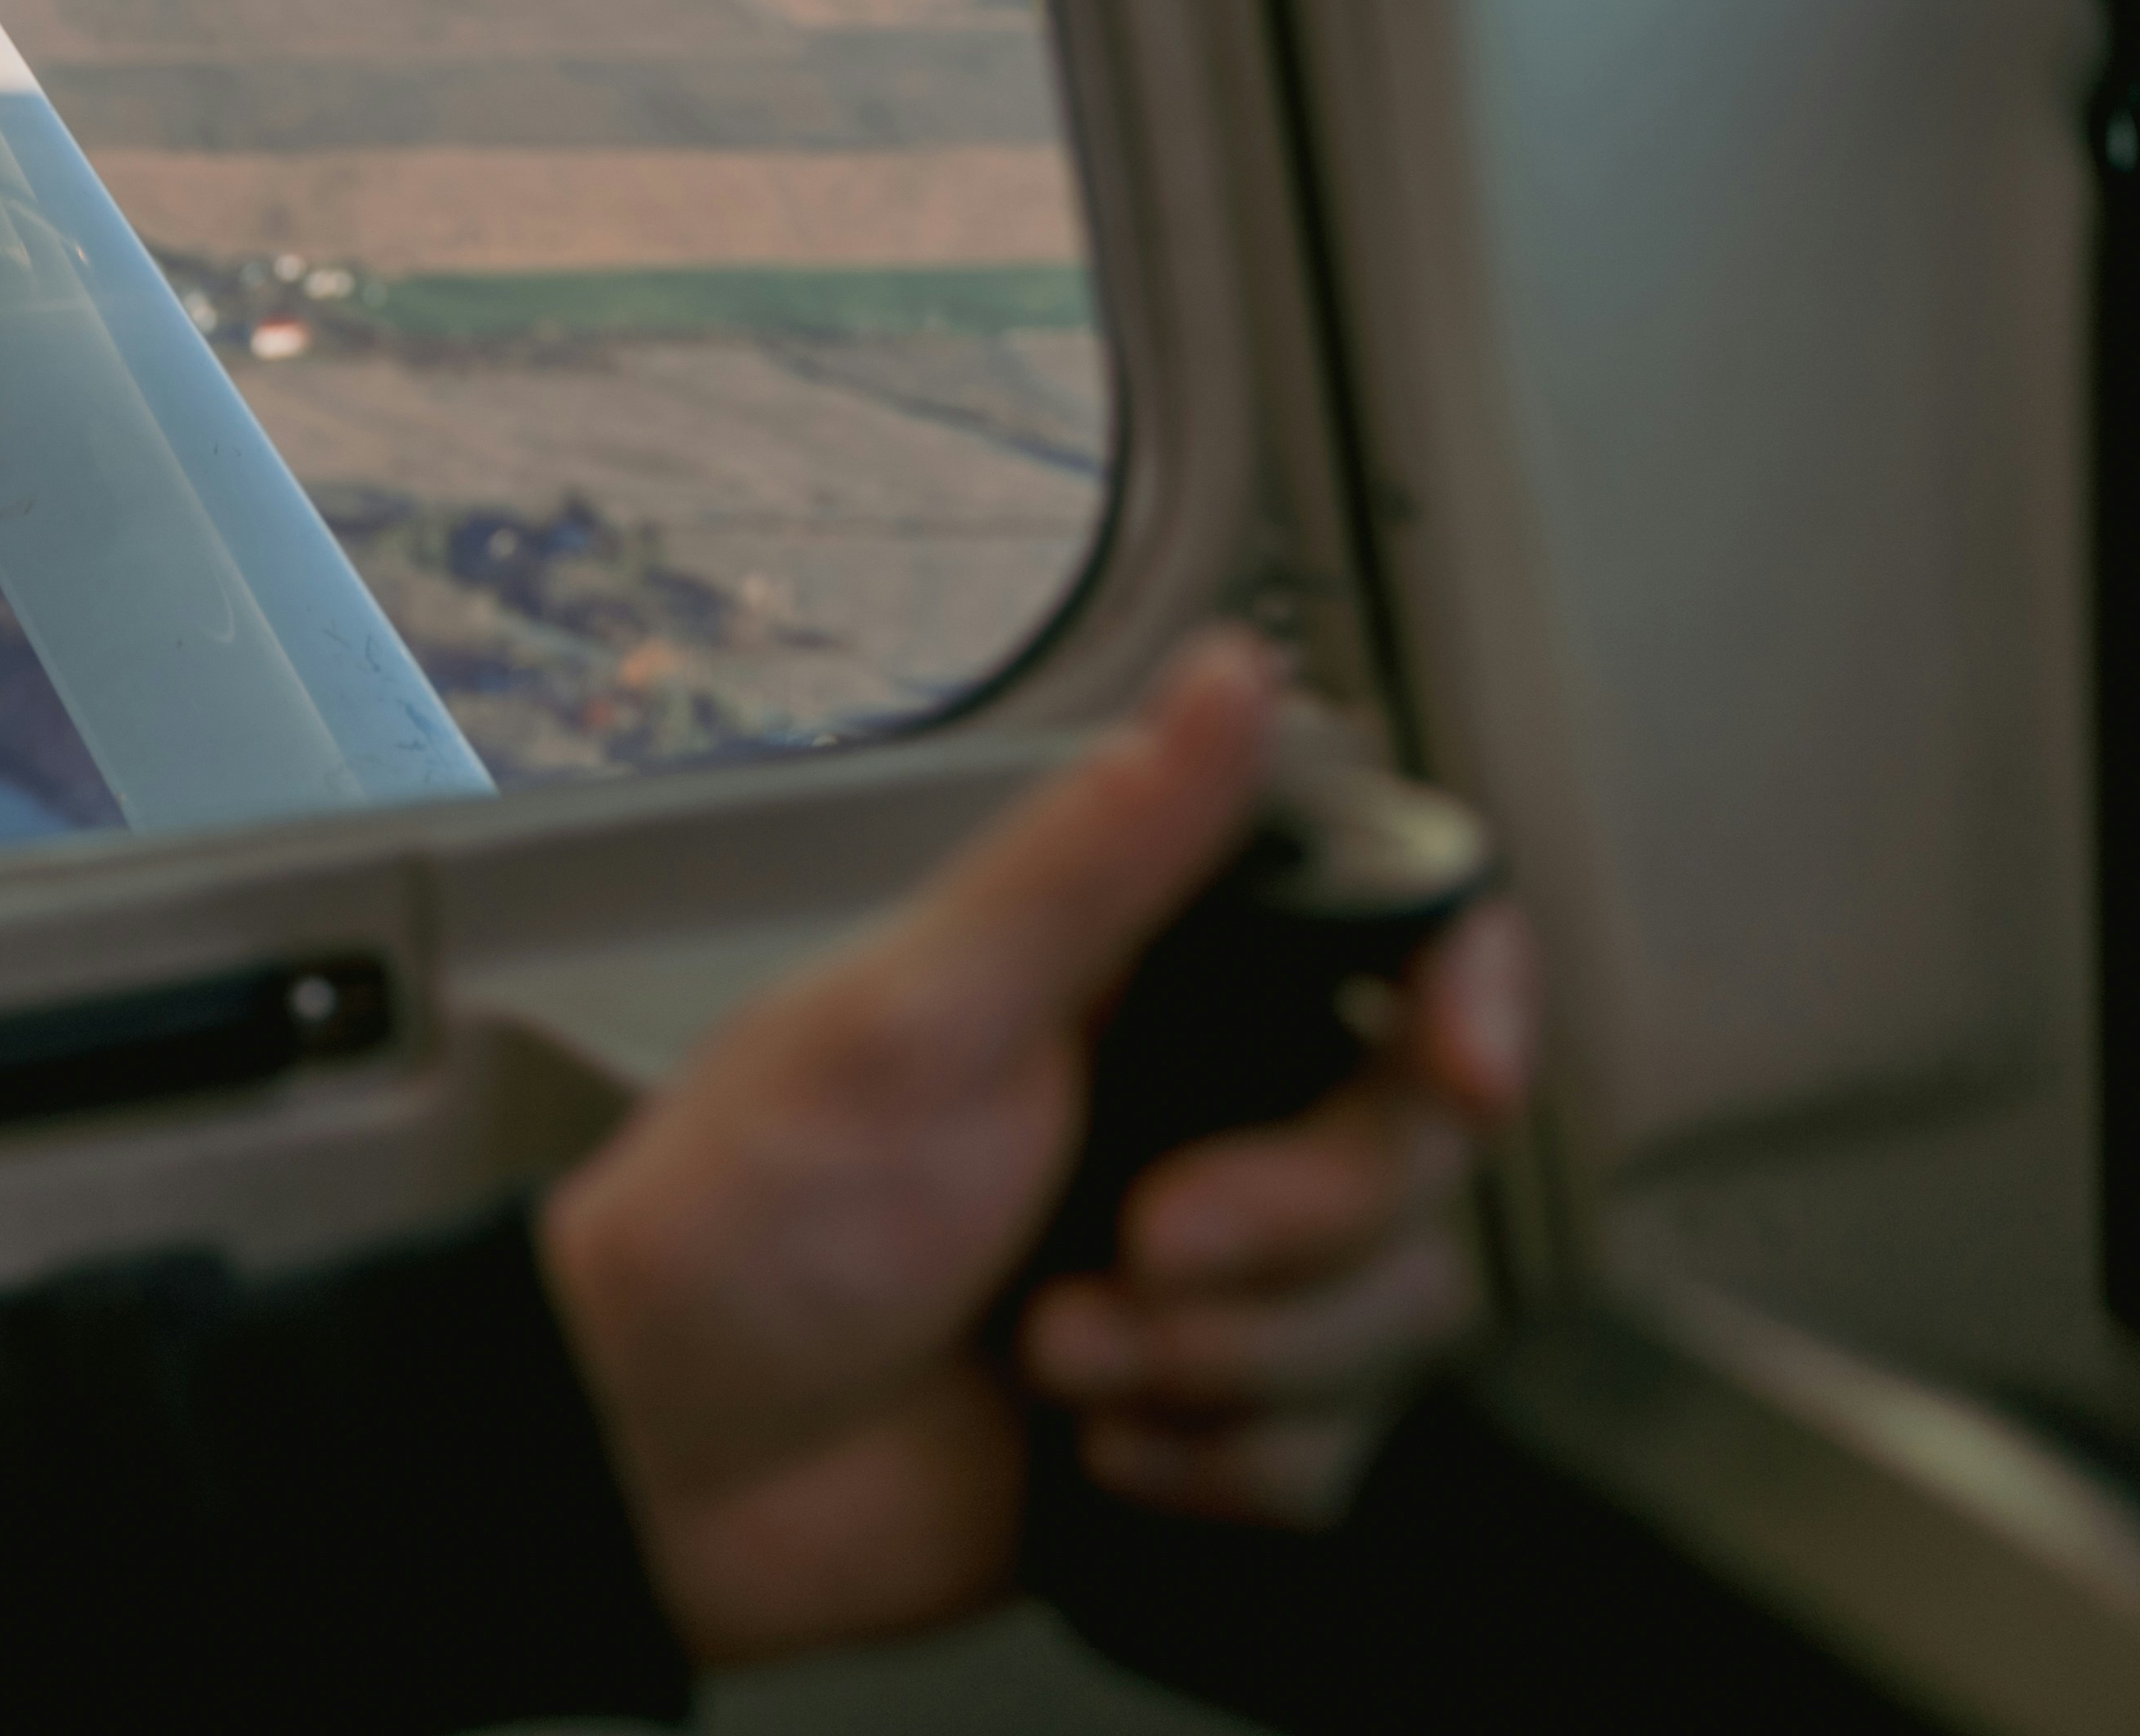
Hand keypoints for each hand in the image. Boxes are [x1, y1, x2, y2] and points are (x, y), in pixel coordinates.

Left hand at [532, 634, 1535, 1669]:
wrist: (669, 1466)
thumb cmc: (745, 1220)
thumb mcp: (915, 1020)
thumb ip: (1095, 858)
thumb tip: (1227, 674)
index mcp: (1135, 983)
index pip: (1390, 950)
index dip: (1470, 1002)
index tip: (1467, 1071)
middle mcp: (1190, 1112)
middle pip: (1411, 1150)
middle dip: (1290, 1224)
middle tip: (1138, 1242)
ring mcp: (1205, 1276)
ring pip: (1389, 1312)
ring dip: (1231, 1360)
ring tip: (1058, 1354)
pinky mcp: (1202, 1418)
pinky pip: (1331, 1452)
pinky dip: (1220, 1466)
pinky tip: (1092, 1449)